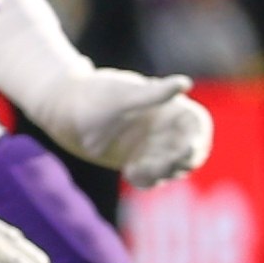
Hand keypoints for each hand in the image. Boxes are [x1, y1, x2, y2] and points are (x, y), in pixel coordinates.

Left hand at [77, 73, 213, 188]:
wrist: (65, 110)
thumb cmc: (94, 95)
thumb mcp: (122, 95)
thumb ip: (152, 94)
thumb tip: (184, 83)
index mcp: (168, 107)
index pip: (197, 125)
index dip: (198, 137)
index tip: (189, 147)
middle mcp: (165, 128)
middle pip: (190, 152)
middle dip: (180, 161)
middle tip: (160, 164)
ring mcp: (152, 147)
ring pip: (171, 168)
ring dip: (162, 172)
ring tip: (139, 168)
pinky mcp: (137, 161)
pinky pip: (151, 178)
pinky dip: (146, 179)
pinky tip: (129, 171)